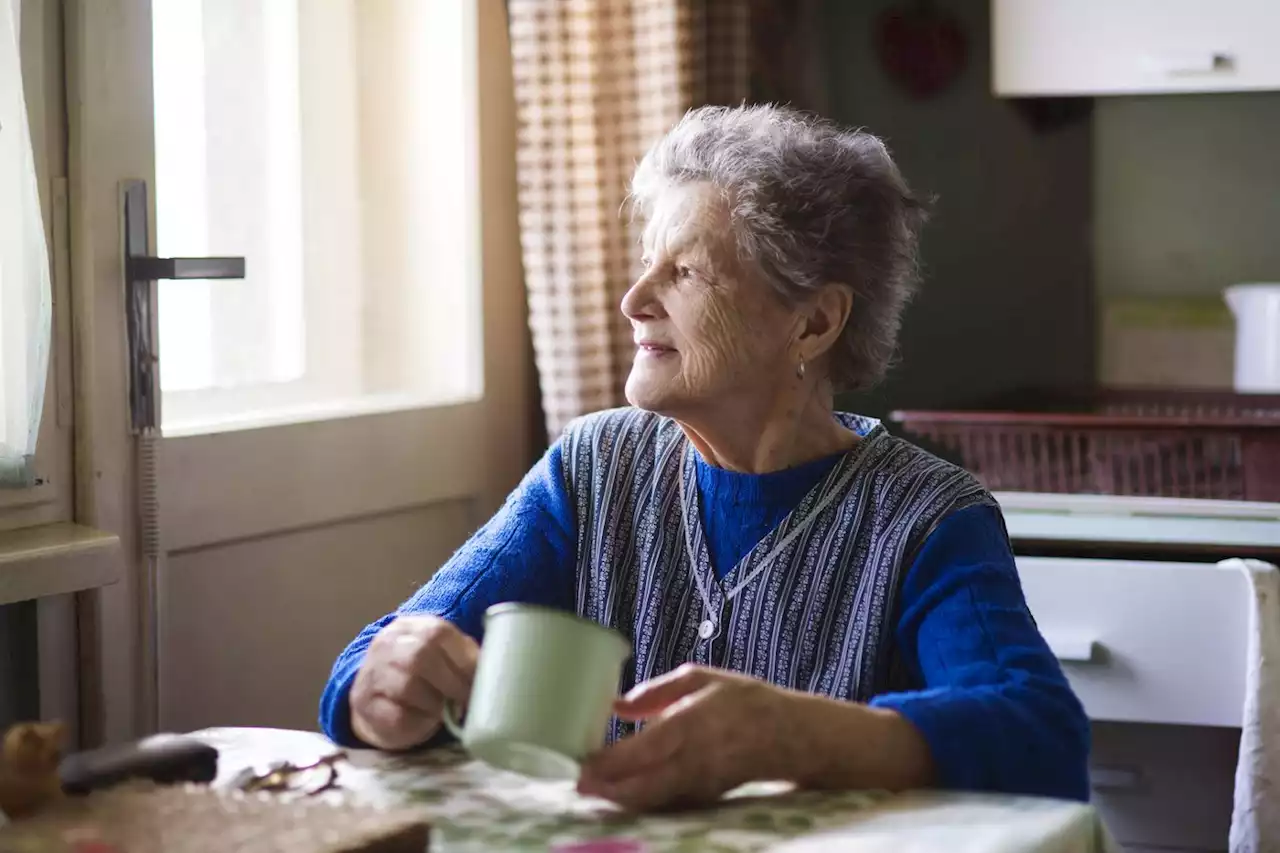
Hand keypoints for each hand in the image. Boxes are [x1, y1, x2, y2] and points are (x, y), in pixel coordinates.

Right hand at [348, 615, 478, 750]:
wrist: (375, 700)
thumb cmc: (420, 677)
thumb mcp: (439, 656)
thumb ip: (463, 656)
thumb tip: (498, 669)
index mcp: (410, 627)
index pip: (438, 632)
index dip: (464, 658)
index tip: (483, 680)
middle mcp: (386, 645)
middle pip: (421, 657)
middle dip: (453, 683)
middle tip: (469, 701)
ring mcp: (372, 674)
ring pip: (408, 687)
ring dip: (436, 704)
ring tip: (448, 712)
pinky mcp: (365, 706)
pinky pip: (397, 715)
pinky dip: (419, 721)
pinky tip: (427, 722)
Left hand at [576, 664, 796, 810]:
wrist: (790, 737)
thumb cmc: (744, 700)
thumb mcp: (702, 678)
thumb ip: (657, 691)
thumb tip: (617, 704)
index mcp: (693, 724)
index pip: (645, 750)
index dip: (611, 762)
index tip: (583, 762)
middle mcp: (694, 759)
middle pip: (643, 785)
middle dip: (607, 789)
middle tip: (577, 785)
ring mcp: (700, 784)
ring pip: (652, 800)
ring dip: (619, 799)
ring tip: (591, 791)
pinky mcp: (704, 797)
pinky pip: (666, 804)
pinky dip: (640, 802)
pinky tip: (619, 795)